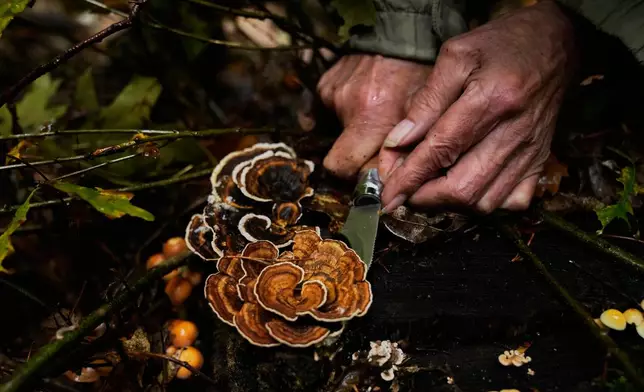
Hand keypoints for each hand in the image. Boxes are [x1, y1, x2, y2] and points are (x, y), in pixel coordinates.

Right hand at [318, 54, 430, 178]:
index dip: (363, 176)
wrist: (404, 33)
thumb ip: (407, 150)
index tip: (377, 173)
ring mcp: (334, 94)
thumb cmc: (419, 74)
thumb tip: (391, 182)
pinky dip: (347, 112)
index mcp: (374, 117)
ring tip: (378, 114)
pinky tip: (366, 99)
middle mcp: (349, 107)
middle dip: (355, 163)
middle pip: (337, 162)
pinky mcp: (326, 85)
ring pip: (338, 136)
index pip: (348, 170)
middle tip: (377, 152)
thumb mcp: (424, 113)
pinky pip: (332, 112)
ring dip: (355, 133)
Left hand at [380, 0, 576, 213]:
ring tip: (428, 187)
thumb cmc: (502, 45)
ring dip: (449, 204)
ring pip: (484, 202)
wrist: (557, 44)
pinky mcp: (540, 162)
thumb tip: (398, 142)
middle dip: (424, 198)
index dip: (409, 178)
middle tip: (404, 189)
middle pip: (462, 187)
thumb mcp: (456, 56)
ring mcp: (530, 152)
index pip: (441, 151)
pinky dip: (483, 203)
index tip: (387, 196)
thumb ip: (426, 101)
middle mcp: (514, 133)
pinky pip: (511, 203)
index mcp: (491, 100)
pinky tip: (466, 185)